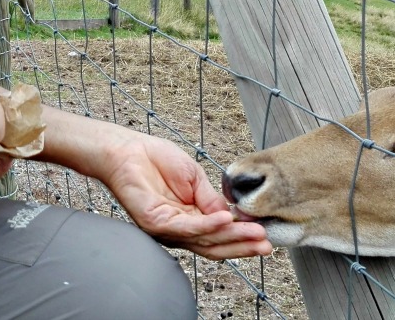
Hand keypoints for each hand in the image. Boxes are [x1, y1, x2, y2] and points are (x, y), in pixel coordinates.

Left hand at [99, 135, 272, 259]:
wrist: (127, 150)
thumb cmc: (156, 160)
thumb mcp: (195, 179)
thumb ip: (212, 199)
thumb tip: (233, 217)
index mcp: (190, 219)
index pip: (219, 236)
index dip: (242, 237)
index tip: (264, 235)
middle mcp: (179, 230)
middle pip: (214, 245)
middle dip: (243, 245)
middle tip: (266, 245)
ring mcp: (167, 229)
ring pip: (205, 239)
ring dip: (233, 236)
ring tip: (256, 233)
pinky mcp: (156, 223)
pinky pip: (188, 227)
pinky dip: (210, 225)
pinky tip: (228, 220)